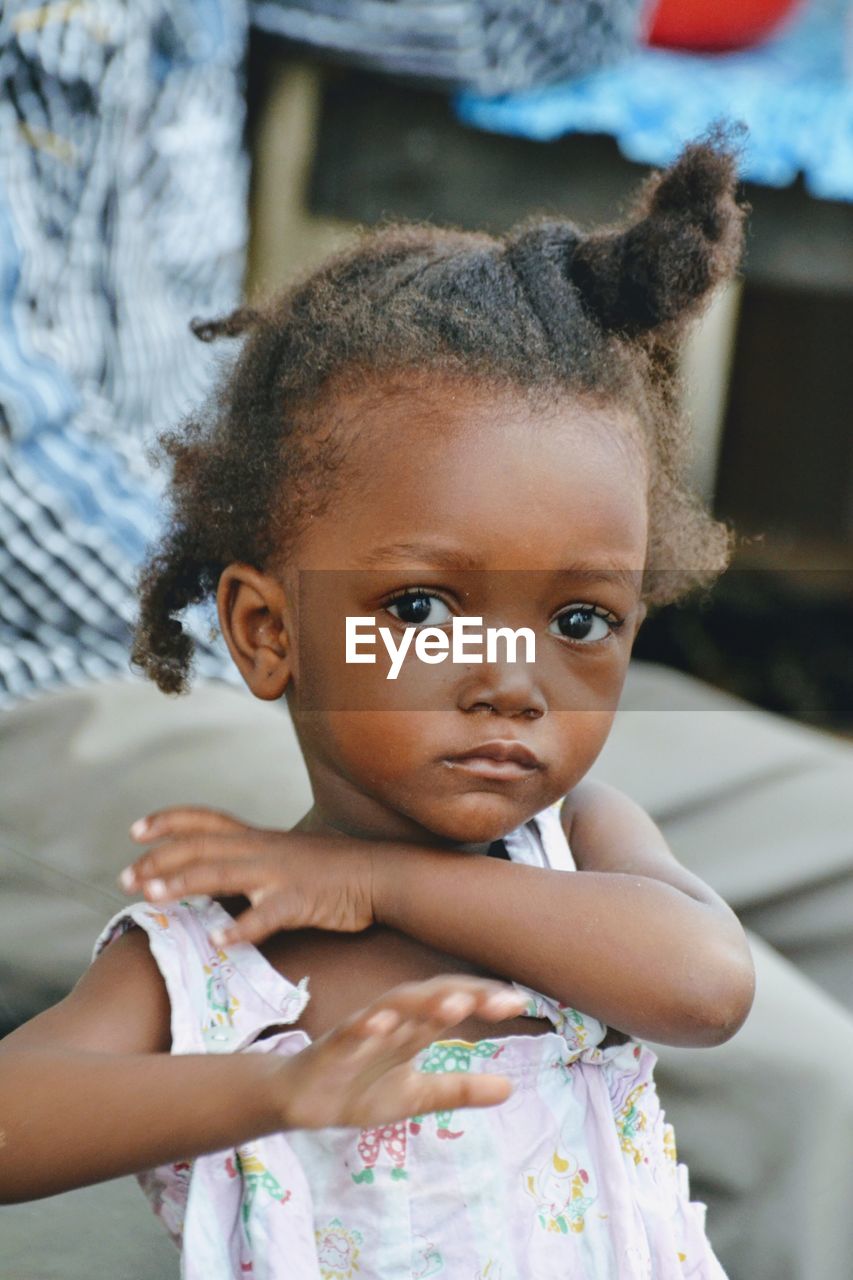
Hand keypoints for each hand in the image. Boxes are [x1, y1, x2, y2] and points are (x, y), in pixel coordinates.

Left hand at [119, 806, 374, 943]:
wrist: (379, 874)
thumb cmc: (331, 871)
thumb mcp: (285, 856)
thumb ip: (250, 862)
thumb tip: (214, 876)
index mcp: (257, 838)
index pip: (204, 819)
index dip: (168, 821)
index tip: (135, 831)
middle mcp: (261, 849)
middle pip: (200, 846)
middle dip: (158, 861)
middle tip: (124, 879)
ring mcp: (279, 873)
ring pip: (222, 873)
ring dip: (183, 883)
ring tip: (151, 897)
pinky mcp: (299, 900)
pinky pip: (266, 915)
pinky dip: (240, 927)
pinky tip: (219, 940)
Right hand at [273, 975, 526, 1130]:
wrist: (299, 1100)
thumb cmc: (359, 1088)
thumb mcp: (417, 1095)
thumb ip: (459, 1089)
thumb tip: (512, 1088)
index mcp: (414, 1029)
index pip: (453, 1004)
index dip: (484, 1000)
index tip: (519, 1003)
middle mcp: (393, 1022)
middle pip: (431, 997)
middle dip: (465, 995)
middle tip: (501, 1000)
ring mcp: (362, 1031)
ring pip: (394, 1007)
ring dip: (424, 1003)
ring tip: (456, 1004)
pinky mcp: (332, 1049)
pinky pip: (349, 1033)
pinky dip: (366, 1026)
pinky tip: (383, 1024)